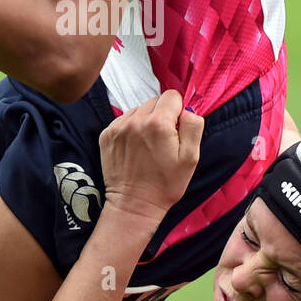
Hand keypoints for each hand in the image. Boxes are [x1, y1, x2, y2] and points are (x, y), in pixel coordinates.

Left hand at [98, 91, 203, 227]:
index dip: (178, 110)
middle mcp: (135, 120)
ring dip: (146, 121)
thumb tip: (187, 109)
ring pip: (139, 109)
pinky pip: (124, 120)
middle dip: (162, 115)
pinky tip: (135, 147)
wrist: (134, 204)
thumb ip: (193, 126)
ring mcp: (117, 127)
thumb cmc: (165, 184)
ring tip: (148, 145)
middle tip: (163, 140)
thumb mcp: (191, 158)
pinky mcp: (106, 135)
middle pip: (155, 101)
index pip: (172, 96)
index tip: (177, 128)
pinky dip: (131, 128)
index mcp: (158, 123)